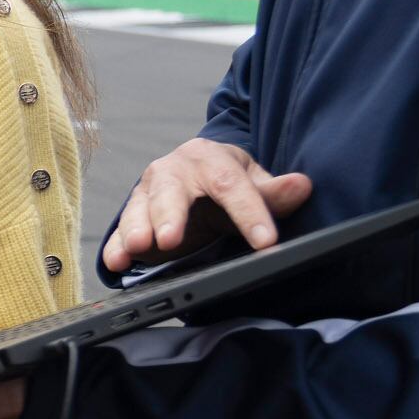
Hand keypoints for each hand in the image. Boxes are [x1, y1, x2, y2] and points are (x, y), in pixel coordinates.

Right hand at [100, 137, 311, 274]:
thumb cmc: (226, 181)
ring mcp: (148, 190)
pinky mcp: (133, 213)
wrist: (197, 172)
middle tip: (170, 239)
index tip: (265, 241)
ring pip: (139, 208)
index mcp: (209, 157)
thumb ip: (275, 192)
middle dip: (168, 215)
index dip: (248, 213)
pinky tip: (117, 261)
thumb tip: (302, 185)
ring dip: (136, 228)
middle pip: (170, 191)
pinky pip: (119, 229)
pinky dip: (115, 246)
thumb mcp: (253, 183)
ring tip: (137, 246)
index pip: (230, 184)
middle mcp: (173, 169)